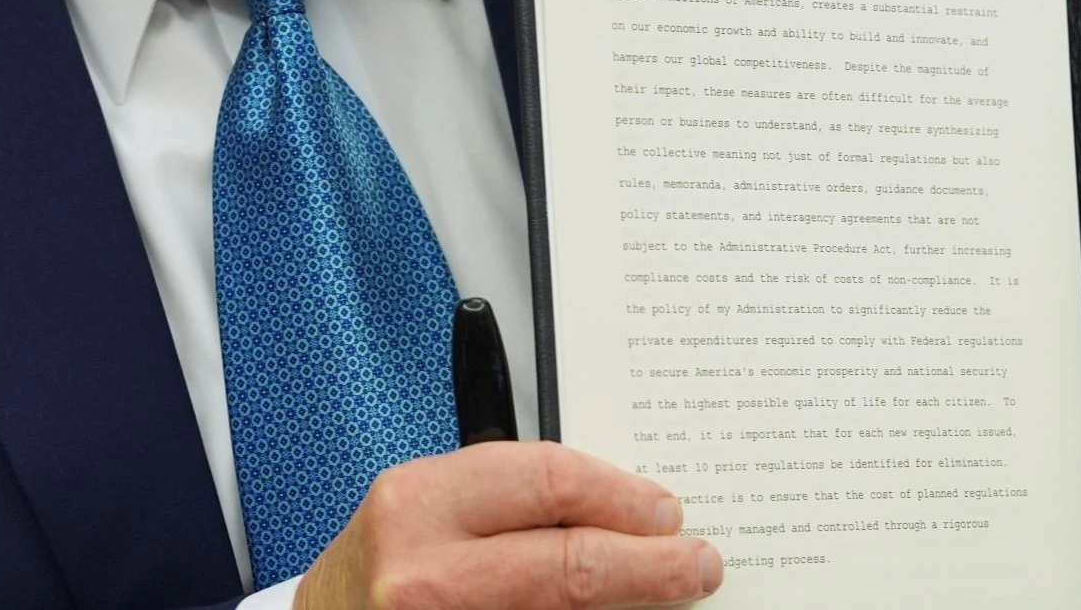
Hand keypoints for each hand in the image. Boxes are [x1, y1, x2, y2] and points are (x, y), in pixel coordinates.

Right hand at [296, 441, 722, 609]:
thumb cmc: (383, 566)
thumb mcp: (430, 510)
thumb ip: (512, 502)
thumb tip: (621, 510)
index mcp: (420, 506)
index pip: (551, 484)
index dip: (624, 499)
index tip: (666, 513)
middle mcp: (424, 576)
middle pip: (571, 568)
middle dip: (652, 567)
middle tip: (697, 565)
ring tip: (666, 597)